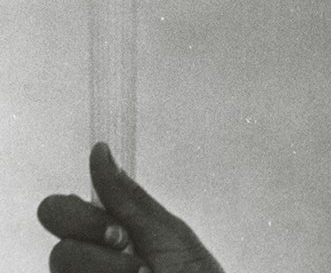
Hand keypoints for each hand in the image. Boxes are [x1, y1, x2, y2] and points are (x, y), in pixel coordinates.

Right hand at [38, 142, 225, 272]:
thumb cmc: (191, 272)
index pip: (57, 212)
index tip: (118, 230)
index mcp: (103, 235)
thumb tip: (99, 151)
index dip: (78, 218)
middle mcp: (88, 264)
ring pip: (63, 268)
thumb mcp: (165, 231)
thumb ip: (128, 199)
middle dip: (97, 256)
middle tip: (134, 259)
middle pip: (58, 252)